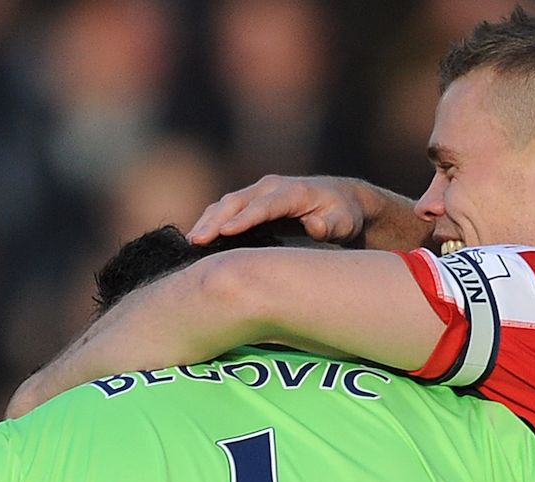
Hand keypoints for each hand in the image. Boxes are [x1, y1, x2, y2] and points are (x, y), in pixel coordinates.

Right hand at [190, 176, 429, 249]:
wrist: (341, 200)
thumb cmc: (343, 215)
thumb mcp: (344, 222)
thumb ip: (331, 225)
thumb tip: (316, 228)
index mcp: (292, 193)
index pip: (263, 206)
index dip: (244, 219)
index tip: (226, 232)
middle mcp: (271, 188)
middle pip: (236, 202)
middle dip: (215, 220)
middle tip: (196, 240)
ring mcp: (259, 193)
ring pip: (227, 204)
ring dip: (208, 221)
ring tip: (190, 242)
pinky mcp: (252, 202)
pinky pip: (227, 210)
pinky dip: (212, 222)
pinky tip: (198, 240)